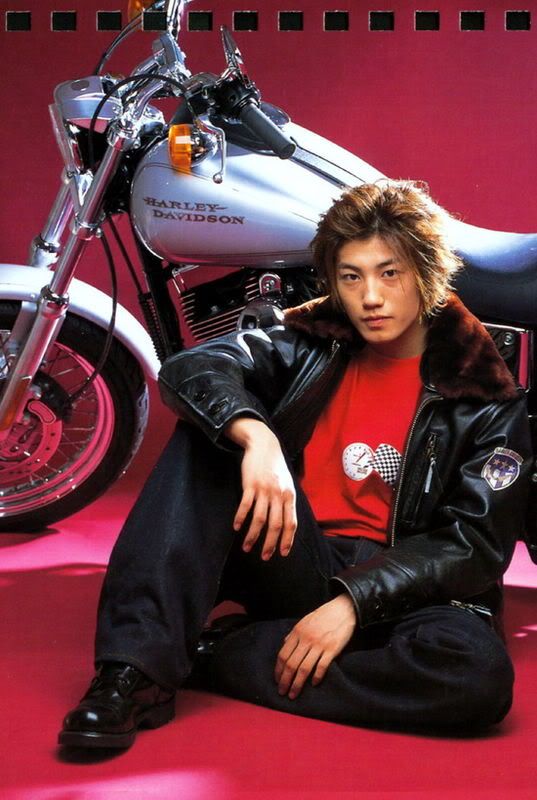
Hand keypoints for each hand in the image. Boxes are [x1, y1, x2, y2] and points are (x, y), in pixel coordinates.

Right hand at [225, 418, 296, 559]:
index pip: (291, 523)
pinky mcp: (250, 485)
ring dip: (252, 536)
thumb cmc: (275, 466)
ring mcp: (264, 490)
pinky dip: (241, 518)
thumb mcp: (287, 483)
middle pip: (275, 525)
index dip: (287, 540)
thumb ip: (287, 501)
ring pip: (259, 519)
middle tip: (265, 557)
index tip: (282, 553)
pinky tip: (237, 527)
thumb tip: (288, 522)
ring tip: (246, 547)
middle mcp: (278, 494)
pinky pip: (245, 506)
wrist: (264, 445)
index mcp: (289, 496)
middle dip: (270, 544)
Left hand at [274, 594, 356, 698]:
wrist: (343, 609)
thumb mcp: (304, 621)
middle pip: (291, 664)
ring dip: (297, 684)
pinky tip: (313, 684)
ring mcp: (319, 644)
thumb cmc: (323, 616)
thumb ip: (294, 633)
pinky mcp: (332, 649)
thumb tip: (284, 643)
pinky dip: (316, 677)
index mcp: (298, 632)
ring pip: (304, 668)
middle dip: (285, 681)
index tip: (277, 680)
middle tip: (282, 692)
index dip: (278, 670)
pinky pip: (322, 666)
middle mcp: (306, 639)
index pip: (283, 654)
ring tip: (294, 694)